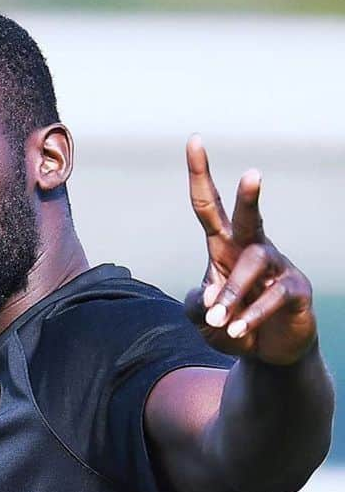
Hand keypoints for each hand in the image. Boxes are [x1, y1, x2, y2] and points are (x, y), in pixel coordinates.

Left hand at [183, 135, 316, 365]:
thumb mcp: (201, 317)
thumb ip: (195, 304)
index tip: (195, 139)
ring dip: (232, 293)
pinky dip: (251, 314)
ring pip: (253, 264)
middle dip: (250, 197)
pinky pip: (274, 296)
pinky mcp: (295, 291)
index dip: (200, 174)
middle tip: (253, 174)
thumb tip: (207, 297)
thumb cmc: (228, 324)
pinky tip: (238, 330)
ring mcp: (276, 268)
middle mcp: (251, 249)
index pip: (208, 206)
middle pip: (248, 218)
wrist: (265, 352)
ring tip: (217, 318)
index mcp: (223, 247)